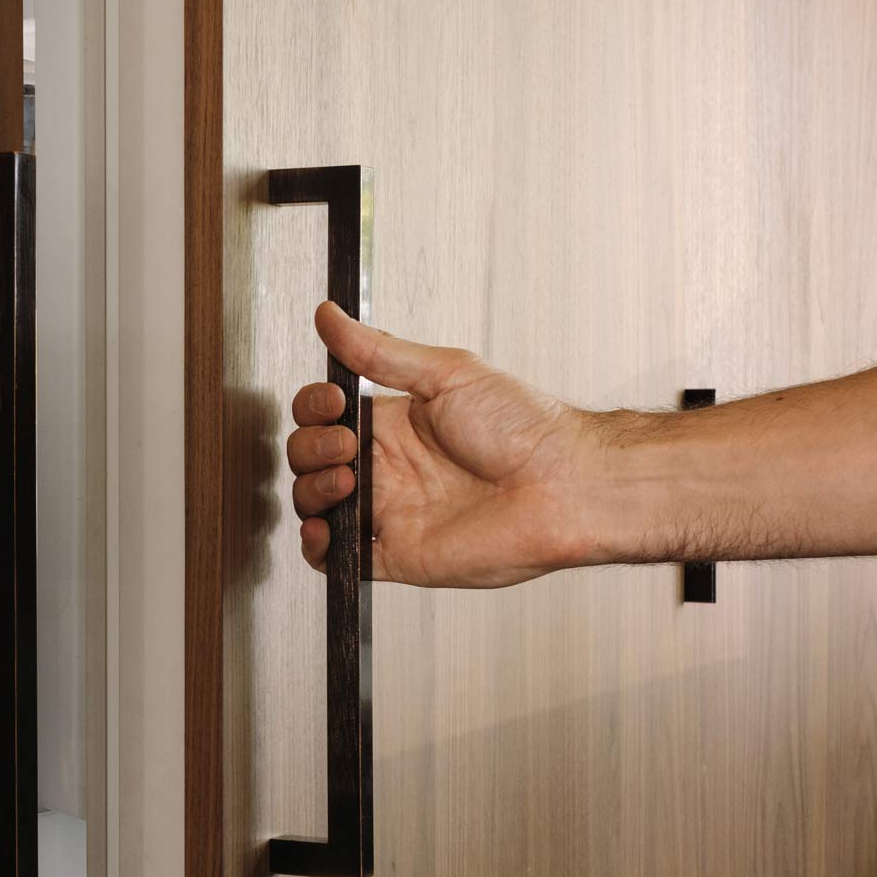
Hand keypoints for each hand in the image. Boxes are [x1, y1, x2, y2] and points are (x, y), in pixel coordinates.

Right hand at [288, 302, 599, 587]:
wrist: (566, 485)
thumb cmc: (525, 427)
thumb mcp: (448, 373)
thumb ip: (380, 352)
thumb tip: (330, 316)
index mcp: (395, 424)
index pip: (325, 416)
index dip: (313, 410)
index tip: (332, 403)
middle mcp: (388, 468)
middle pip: (312, 458)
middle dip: (311, 448)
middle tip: (347, 445)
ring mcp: (390, 513)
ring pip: (317, 505)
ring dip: (311, 490)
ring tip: (346, 480)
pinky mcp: (398, 556)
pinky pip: (337, 559)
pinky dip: (317, 547)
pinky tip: (325, 528)